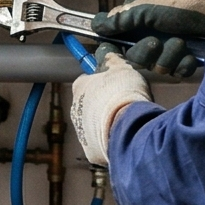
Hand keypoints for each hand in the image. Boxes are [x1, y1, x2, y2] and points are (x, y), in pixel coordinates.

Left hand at [69, 50, 150, 165]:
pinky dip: (111, 141)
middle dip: (103, 105)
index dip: (101, 81)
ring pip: (93, 125)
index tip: (112, 83)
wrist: (129, 128)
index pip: (86, 81)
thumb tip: (108, 54)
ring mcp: (81, 132)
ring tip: (126, 122)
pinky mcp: (91, 151)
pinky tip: (125, 136)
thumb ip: (112, 60)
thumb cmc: (124, 95)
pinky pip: (100, 144)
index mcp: (79, 87)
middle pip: (89, 105)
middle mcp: (75, 110)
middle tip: (123, 104)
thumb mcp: (122, 68)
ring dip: (106, 124)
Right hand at [92, 0, 204, 79]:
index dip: (116, 48)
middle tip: (156, 42)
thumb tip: (94, 25)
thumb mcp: (146, 6)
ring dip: (169, 56)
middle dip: (145, 53)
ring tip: (181, 41)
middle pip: (136, 58)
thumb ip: (119, 19)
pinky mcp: (188, 58)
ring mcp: (171, 47)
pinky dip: (184, 63)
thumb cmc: (181, 1)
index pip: (119, 40)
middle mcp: (153, 34)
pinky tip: (191, 53)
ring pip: (158, 67)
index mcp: (139, 20)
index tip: (113, 52)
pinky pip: (178, 72)